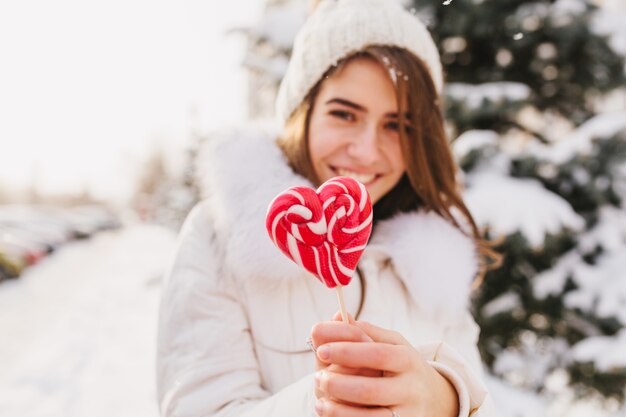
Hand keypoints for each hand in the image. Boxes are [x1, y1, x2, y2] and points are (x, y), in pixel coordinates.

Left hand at [310, 316, 458, 416]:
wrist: (434, 400)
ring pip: (370, 416)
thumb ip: (363, 330)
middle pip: (370, 389)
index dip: (347, 351)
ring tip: (319, 400)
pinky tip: (328, 411)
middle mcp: (411, 388)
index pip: (377, 354)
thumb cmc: (402, 367)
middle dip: (338, 384)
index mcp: (408, 360)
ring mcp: (409, 414)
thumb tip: (336, 316)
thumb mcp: (391, 344)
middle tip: (317, 378)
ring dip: (338, 409)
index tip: (321, 349)